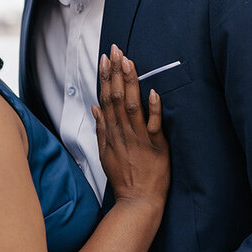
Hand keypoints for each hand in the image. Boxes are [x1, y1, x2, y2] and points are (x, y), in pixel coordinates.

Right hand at [94, 45, 169, 206]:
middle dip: (116, 72)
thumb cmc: (124, 178)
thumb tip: (95, 107)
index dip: (105, 77)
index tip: (105, 58)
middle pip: (117, 97)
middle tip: (116, 50)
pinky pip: (155, 125)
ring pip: (133, 106)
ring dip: (131, 83)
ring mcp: (139, 139)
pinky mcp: (156, 148)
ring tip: (130, 62)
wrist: (137, 201)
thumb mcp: (105, 153)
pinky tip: (154, 92)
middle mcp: (123, 132)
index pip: (106, 98)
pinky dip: (154, 109)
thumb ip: (101, 129)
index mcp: (111, 132)